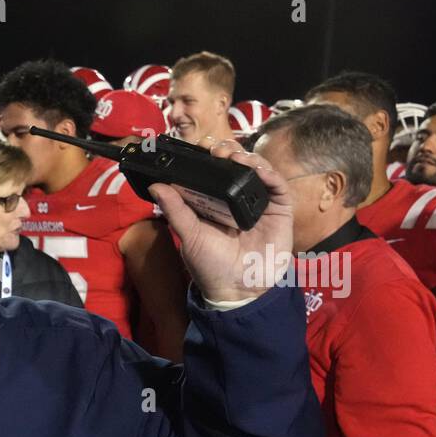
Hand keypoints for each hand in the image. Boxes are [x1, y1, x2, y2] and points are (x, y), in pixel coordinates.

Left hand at [149, 137, 292, 302]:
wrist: (238, 289)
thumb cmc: (211, 266)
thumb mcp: (190, 235)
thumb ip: (176, 210)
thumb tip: (156, 187)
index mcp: (214, 201)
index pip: (212, 170)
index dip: (207, 156)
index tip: (197, 147)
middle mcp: (237, 197)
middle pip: (235, 164)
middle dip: (226, 151)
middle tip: (215, 149)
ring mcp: (259, 201)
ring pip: (256, 169)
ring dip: (246, 157)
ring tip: (232, 156)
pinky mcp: (279, 208)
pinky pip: (277, 185)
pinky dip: (268, 172)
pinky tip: (256, 169)